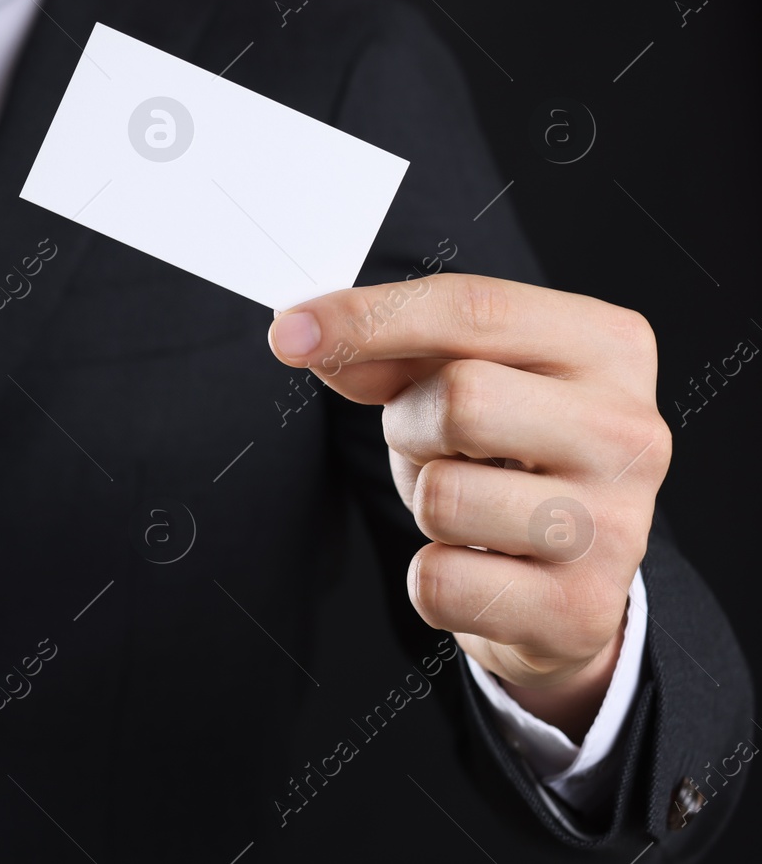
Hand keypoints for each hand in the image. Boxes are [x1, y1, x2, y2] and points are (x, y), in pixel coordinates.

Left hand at [267, 274, 668, 739]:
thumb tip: (304, 335)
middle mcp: (630, 432)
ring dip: (422, 502)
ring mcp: (616, 527)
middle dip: (410, 424)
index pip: (474, 309)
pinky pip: (438, 582)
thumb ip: (385, 347)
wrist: (567, 578)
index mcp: (608, 346)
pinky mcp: (580, 610)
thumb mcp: (456, 375)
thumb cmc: (506, 452)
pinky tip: (479, 567)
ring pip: (443, 497)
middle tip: (434, 445)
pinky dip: (431, 576)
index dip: (369, 317)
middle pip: (460, 398)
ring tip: (467, 505)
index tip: (288, 333)